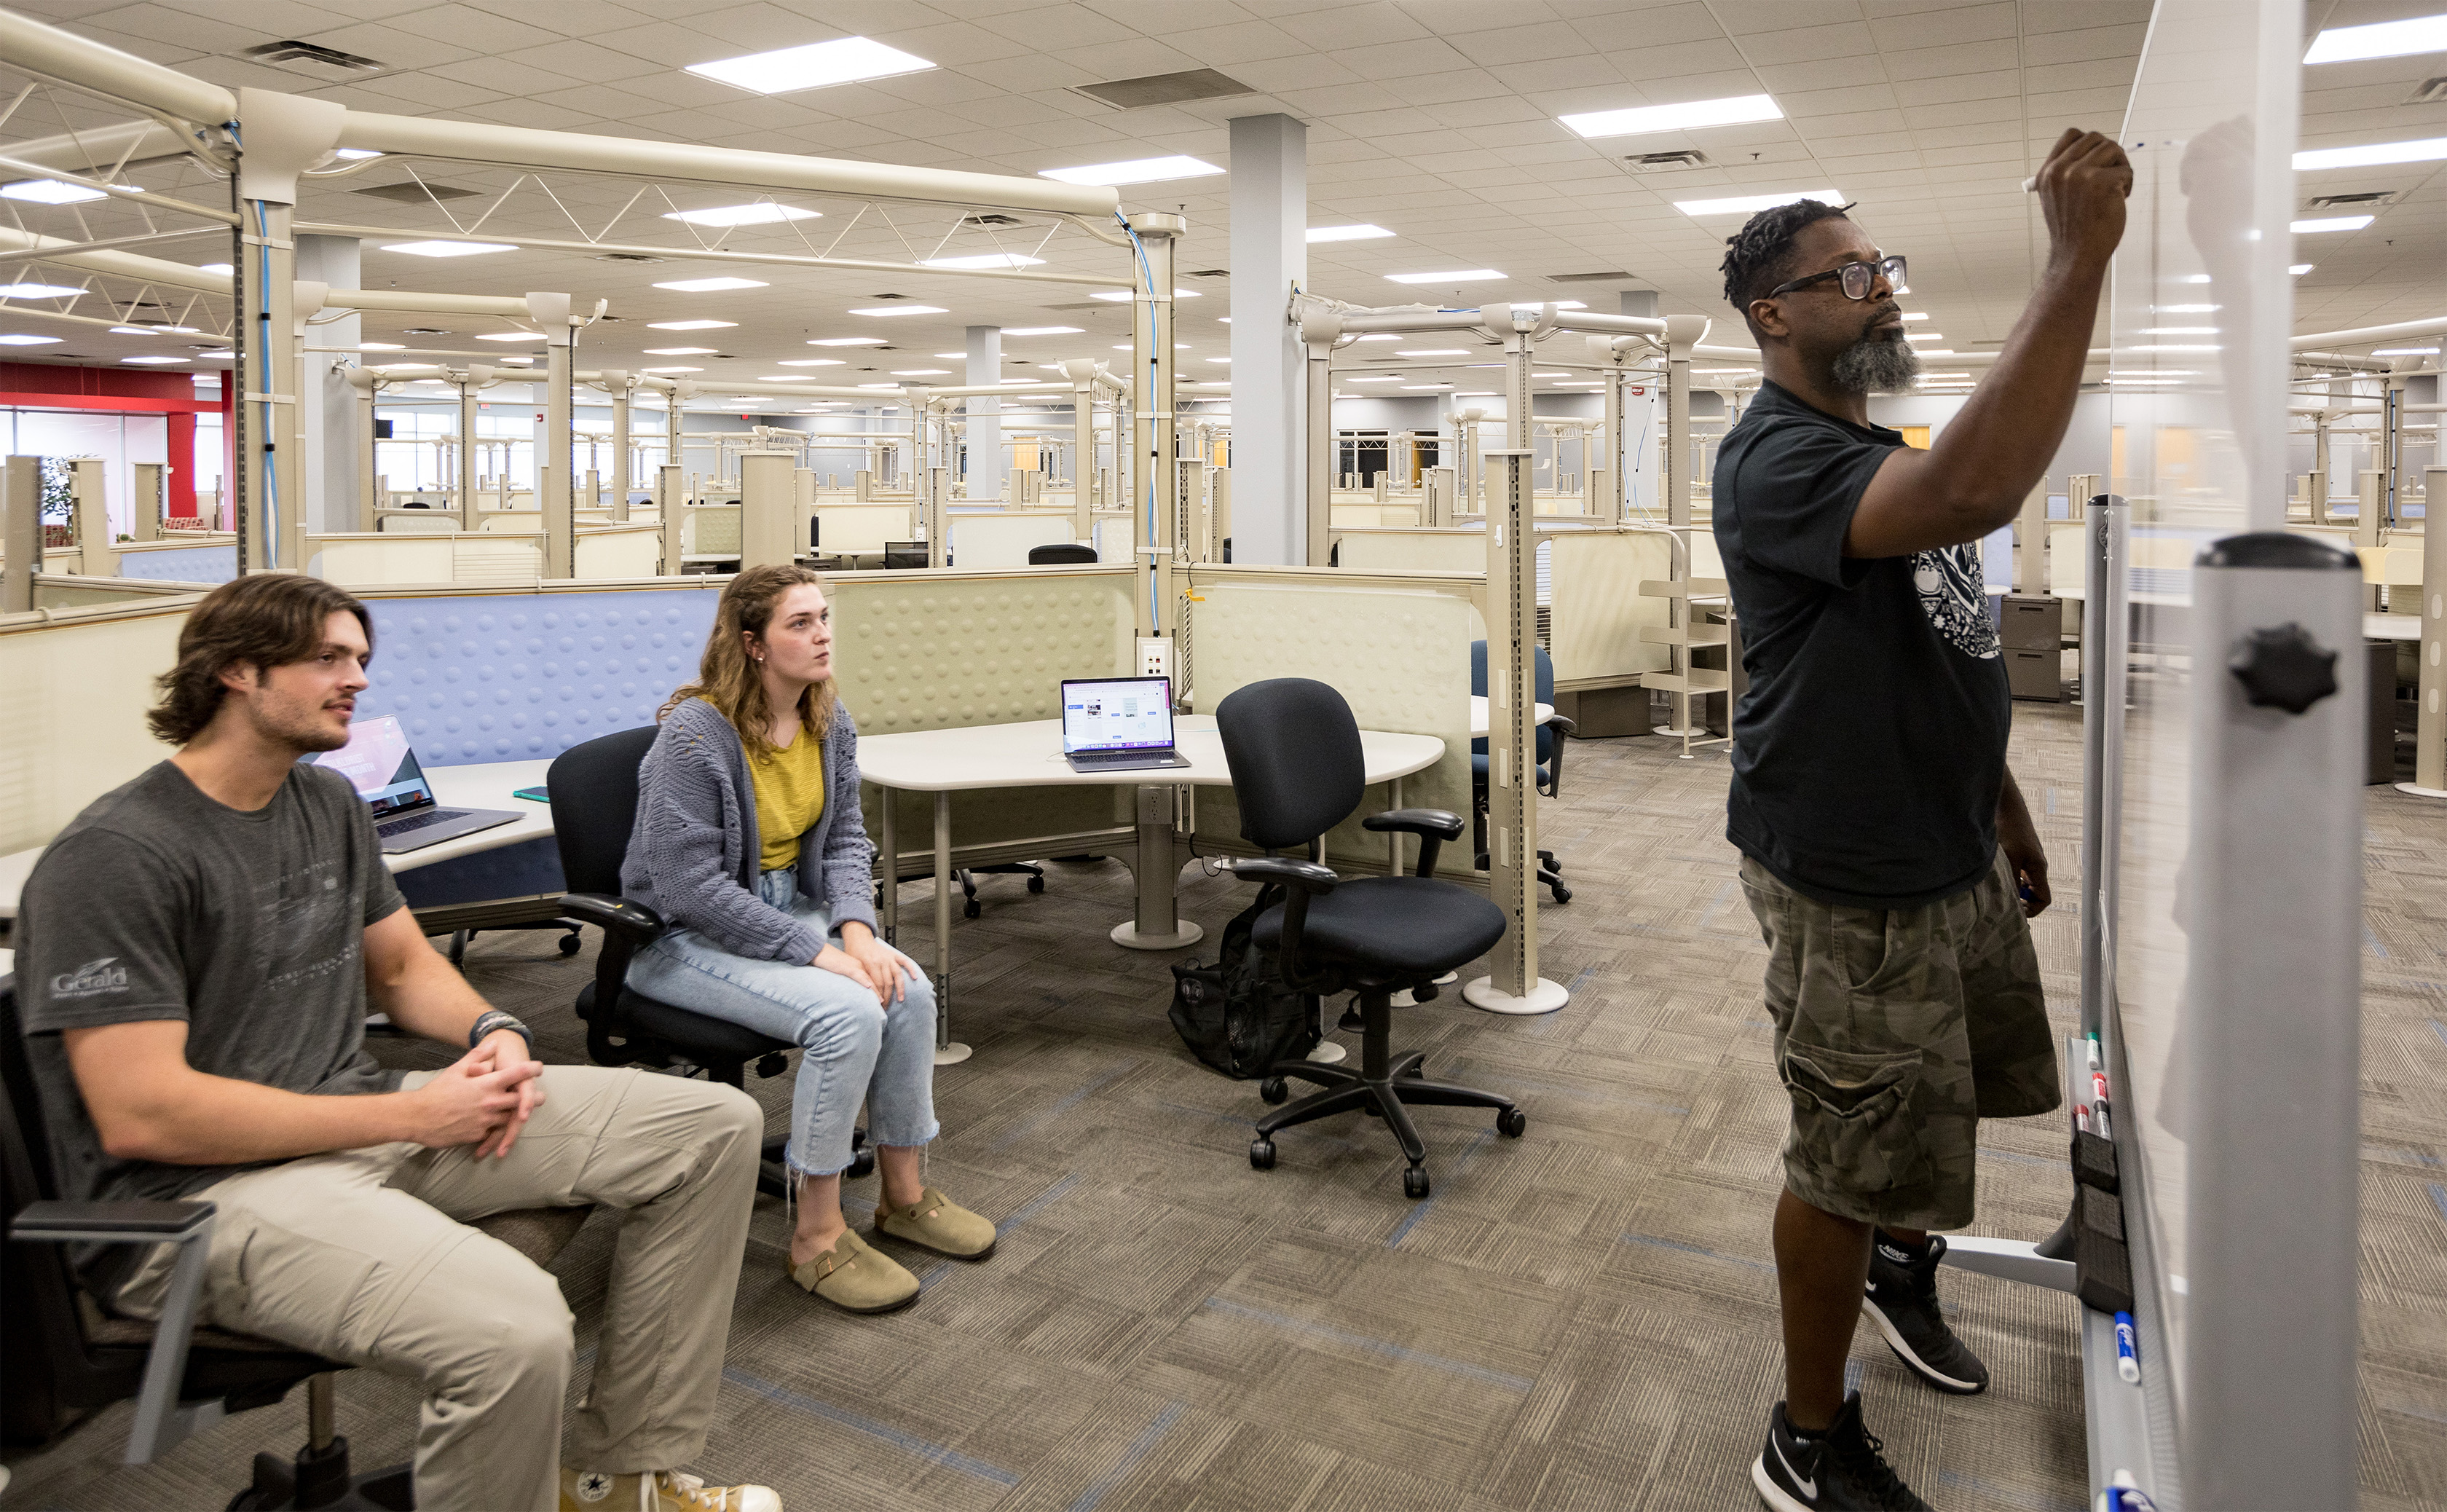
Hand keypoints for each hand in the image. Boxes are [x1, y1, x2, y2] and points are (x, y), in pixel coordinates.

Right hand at [406, 1043, 542, 1151]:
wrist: (417, 1117)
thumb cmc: (436, 1091)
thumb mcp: (456, 1069)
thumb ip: (478, 1056)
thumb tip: (494, 1043)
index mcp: (486, 1084)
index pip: (516, 1074)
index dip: (530, 1069)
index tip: (539, 1067)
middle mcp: (490, 1102)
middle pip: (520, 1100)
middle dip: (533, 1098)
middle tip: (542, 1097)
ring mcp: (485, 1121)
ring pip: (509, 1118)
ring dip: (517, 1116)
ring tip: (525, 1114)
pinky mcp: (478, 1135)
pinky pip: (493, 1132)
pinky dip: (498, 1130)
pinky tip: (502, 1129)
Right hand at [813, 942, 881, 1001]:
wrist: (820, 951)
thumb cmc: (829, 962)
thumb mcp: (844, 971)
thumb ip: (852, 979)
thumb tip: (857, 991)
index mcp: (861, 967)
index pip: (875, 980)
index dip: (881, 991)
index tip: (885, 1002)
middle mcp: (860, 966)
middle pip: (875, 980)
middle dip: (881, 994)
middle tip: (885, 1006)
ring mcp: (854, 966)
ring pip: (869, 979)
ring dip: (876, 991)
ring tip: (882, 1002)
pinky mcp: (845, 967)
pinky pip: (856, 974)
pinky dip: (863, 980)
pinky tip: (868, 986)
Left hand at [838, 924, 920, 1006]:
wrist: (859, 940)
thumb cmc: (855, 953)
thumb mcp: (855, 966)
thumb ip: (863, 978)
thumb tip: (869, 994)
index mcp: (871, 964)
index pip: (878, 984)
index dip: (879, 996)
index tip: (879, 1005)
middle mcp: (882, 961)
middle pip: (887, 982)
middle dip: (887, 996)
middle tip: (886, 1006)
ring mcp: (889, 957)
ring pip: (897, 975)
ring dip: (900, 988)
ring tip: (901, 999)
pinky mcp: (894, 954)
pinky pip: (905, 961)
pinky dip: (911, 969)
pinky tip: (914, 977)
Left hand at [1999, 822, 2051, 917]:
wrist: (2007, 808)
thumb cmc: (2011, 831)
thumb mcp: (2010, 859)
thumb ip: (2013, 881)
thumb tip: (2011, 902)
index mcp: (2039, 869)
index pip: (2044, 899)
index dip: (2033, 910)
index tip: (2016, 913)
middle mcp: (2036, 867)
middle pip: (2034, 894)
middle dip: (2021, 902)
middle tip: (2002, 906)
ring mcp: (2027, 860)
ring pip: (2023, 884)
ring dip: (2013, 891)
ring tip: (1997, 894)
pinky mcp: (2018, 854)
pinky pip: (2016, 874)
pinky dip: (2008, 880)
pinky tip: (1994, 880)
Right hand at [2035, 127, 2131, 271]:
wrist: (2077, 256)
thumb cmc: (2073, 230)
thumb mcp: (2056, 197)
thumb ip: (2066, 173)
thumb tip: (2093, 150)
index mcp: (2048, 173)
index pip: (2072, 135)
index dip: (2089, 143)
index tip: (2096, 160)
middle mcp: (2060, 171)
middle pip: (2095, 138)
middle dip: (2108, 154)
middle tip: (2110, 175)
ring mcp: (2080, 175)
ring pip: (2113, 148)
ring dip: (2120, 166)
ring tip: (2115, 188)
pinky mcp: (2102, 182)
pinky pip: (2126, 170)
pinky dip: (2128, 184)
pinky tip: (2118, 200)